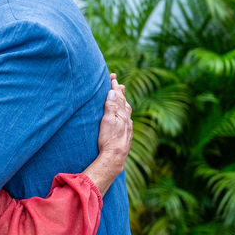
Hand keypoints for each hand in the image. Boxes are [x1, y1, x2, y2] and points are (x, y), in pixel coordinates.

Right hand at [85, 73, 132, 193]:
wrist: (115, 157)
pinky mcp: (126, 136)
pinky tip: (125, 117)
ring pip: (127, 111)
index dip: (115, 86)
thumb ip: (111, 106)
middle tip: (120, 84)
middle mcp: (126, 119)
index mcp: (121, 113)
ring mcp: (127, 128)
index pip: (118, 96)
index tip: (113, 77)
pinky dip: (125, 114)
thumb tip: (113, 91)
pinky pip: (127, 120)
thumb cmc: (109, 139)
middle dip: (121, 93)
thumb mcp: (107, 120)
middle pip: (124, 102)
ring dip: (124, 103)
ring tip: (123, 97)